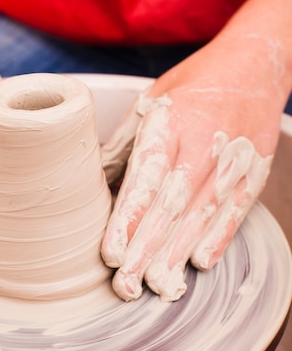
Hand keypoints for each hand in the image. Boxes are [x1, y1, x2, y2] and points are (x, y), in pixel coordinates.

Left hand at [101, 34, 281, 301]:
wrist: (254, 64)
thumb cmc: (194, 84)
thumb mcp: (151, 101)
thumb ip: (126, 142)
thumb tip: (95, 180)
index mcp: (171, 122)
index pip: (145, 178)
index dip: (128, 218)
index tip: (110, 253)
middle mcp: (203, 143)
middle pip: (171, 205)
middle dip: (147, 249)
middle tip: (126, 286)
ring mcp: (234, 158)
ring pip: (202, 215)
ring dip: (178, 253)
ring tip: (157, 286)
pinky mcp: (255, 170)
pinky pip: (237, 210)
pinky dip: (220, 238)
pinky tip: (200, 263)